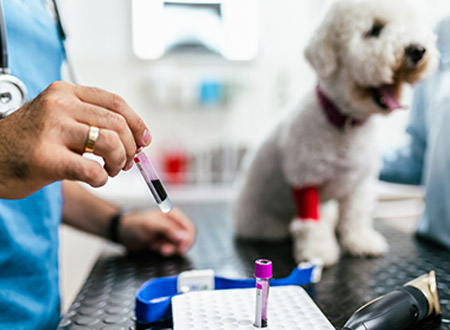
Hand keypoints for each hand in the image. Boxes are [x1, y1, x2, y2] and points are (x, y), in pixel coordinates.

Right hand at [0, 81, 150, 198]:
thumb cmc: (28, 142)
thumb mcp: (58, 118)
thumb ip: (92, 121)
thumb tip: (136, 140)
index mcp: (65, 93)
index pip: (116, 103)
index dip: (137, 123)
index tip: (144, 141)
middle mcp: (59, 106)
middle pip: (117, 124)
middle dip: (130, 148)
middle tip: (126, 163)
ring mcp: (51, 130)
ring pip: (110, 143)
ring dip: (119, 162)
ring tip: (110, 170)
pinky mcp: (46, 159)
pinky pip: (93, 170)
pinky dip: (102, 179)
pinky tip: (94, 179)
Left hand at [118, 208, 195, 255]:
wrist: (123, 233)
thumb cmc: (135, 224)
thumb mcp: (152, 225)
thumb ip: (168, 229)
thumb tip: (182, 236)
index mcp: (174, 215)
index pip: (189, 228)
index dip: (188, 239)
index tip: (181, 248)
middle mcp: (174, 224)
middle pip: (186, 239)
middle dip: (177, 246)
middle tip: (165, 250)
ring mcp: (169, 234)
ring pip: (179, 246)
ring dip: (169, 249)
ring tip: (157, 247)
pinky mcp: (165, 242)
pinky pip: (171, 250)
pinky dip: (164, 251)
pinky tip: (154, 247)